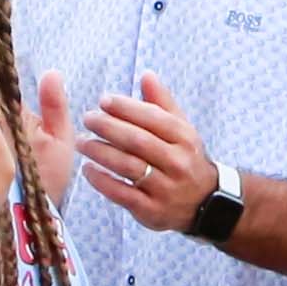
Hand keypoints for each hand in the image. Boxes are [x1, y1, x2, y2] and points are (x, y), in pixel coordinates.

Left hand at [71, 72, 220, 230]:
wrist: (205, 204)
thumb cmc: (184, 159)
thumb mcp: (182, 130)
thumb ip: (162, 104)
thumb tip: (146, 75)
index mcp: (185, 139)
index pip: (154, 118)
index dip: (127, 108)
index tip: (104, 100)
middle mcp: (177, 163)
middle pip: (138, 141)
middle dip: (109, 127)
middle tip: (88, 118)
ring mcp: (165, 188)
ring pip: (128, 166)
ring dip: (101, 152)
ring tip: (81, 142)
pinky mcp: (151, 210)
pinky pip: (122, 194)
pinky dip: (102, 181)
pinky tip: (88, 170)